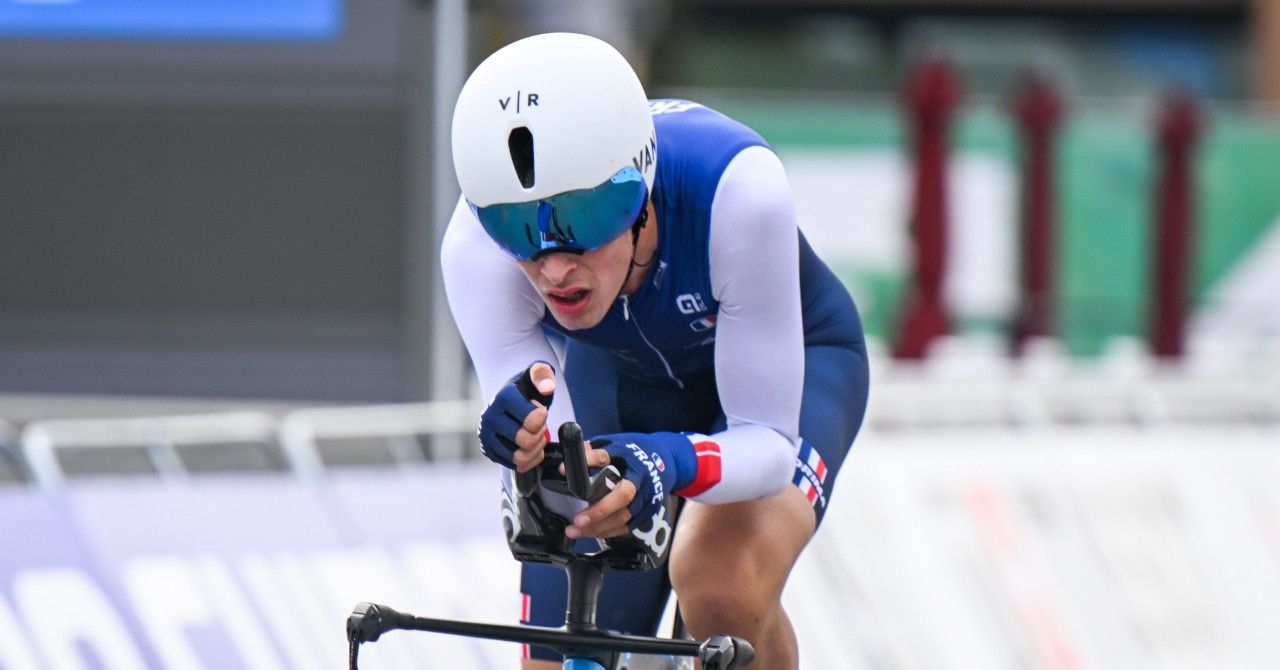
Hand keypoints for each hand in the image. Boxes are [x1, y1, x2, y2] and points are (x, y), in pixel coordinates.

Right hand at [477, 362, 555, 470]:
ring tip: (534, 436)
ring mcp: (486, 436)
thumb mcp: (537, 376)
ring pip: (520, 457)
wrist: (509, 403)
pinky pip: (516, 466)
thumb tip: (547, 387)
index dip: (543, 418)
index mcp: (504, 397)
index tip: (539, 410)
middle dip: (540, 434)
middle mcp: (490, 417)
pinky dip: (529, 459)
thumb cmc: (527, 391)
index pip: (533, 420)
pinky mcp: (488, 451)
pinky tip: (529, 446)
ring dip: (534, 449)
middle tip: (538, 426)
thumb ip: (543, 375)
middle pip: (527, 441)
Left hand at [567, 432, 694, 536]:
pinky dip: (609, 531)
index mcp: (626, 454)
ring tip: (575, 531)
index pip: (604, 457)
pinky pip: (628, 525)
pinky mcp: (649, 509)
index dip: (585, 462)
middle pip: (623, 495)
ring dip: (599, 526)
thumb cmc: (635, 451)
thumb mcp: (616, 442)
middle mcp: (639, 475)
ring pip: (624, 515)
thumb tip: (571, 457)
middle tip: (578, 519)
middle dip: (600, 509)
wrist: (667, 459)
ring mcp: (647, 494)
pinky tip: (592, 532)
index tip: (563, 470)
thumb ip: (595, 450)